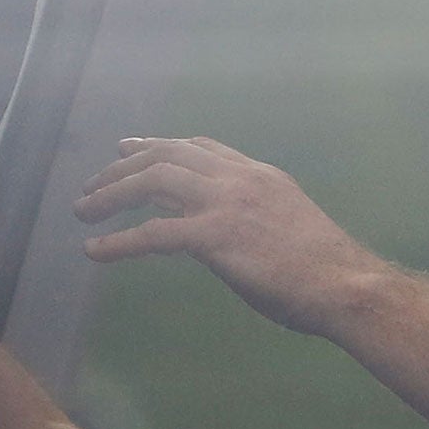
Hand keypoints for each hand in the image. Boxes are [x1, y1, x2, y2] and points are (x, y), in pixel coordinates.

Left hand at [74, 136, 387, 336]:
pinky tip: (95, 252)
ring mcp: (227, 203)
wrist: (344, 283)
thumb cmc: (323, 269)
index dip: (159, 145)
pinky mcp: (217, 236)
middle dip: (124, 165)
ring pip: (155, 181)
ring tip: (83, 211)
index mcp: (258, 175)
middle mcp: (239, 179)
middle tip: (93, 184)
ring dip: (112, 193)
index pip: (200, 147)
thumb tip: (218, 229)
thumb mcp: (284, 224)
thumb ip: (250, 216)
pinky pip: (155, 234)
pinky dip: (119, 242)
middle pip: (168, 154)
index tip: (130, 148)